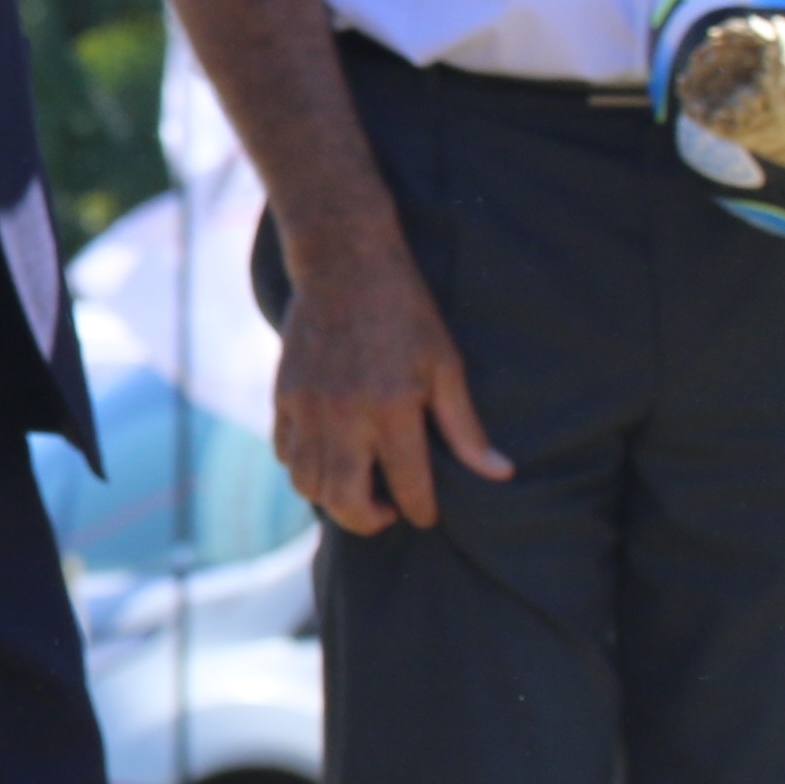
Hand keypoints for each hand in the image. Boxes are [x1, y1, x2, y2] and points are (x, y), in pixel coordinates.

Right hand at [270, 224, 513, 537]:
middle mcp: (345, 415)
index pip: (408, 485)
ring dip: (333, 498)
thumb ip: (465, 427)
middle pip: (345, 500)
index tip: (425, 515)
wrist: (344, 263)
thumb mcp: (445, 365)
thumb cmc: (405, 312)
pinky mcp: (283, 395)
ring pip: (307, 483)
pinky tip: (329, 457)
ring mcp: (308, 407)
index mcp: (393, 407)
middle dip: (368, 521)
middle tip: (387, 511)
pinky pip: (285, 453)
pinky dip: (304, 468)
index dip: (421, 511)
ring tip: (357, 486)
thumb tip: (500, 473)